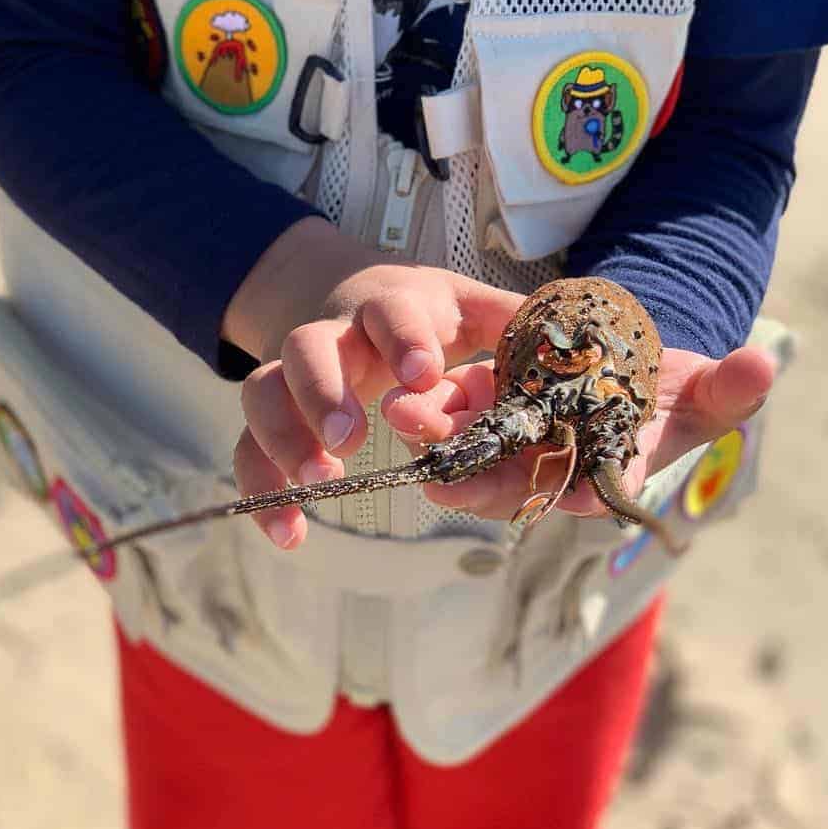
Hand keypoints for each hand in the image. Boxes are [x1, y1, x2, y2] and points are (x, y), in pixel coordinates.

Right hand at [221, 218, 526, 548]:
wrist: (344, 296)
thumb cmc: (420, 315)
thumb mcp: (469, 307)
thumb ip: (516, 325)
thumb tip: (579, 348)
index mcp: (390, 305)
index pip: (392, 312)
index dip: (403, 340)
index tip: (424, 375)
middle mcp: (334, 334)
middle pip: (307, 346)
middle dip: (324, 391)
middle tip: (351, 439)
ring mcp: (295, 374)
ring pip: (263, 391)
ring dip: (283, 437)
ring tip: (319, 481)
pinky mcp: (275, 413)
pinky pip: (248, 447)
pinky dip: (261, 490)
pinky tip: (288, 533)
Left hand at [380, 345, 775, 520]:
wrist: (634, 365)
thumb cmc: (675, 394)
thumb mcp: (707, 393)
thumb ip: (730, 388)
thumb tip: (763, 362)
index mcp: (603, 475)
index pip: (583, 494)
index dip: (564, 495)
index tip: (546, 498)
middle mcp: (553, 466)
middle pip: (511, 482)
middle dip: (474, 481)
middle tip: (440, 480)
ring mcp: (517, 435)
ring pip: (472, 446)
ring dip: (438, 436)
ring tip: (405, 417)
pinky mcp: (492, 400)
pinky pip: (458, 405)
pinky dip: (435, 399)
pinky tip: (408, 388)